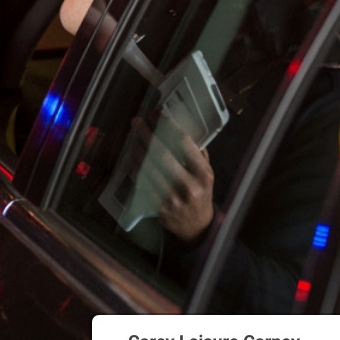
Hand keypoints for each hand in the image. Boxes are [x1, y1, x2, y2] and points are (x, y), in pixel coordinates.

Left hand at [131, 116, 214, 241]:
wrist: (196, 225)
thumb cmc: (200, 192)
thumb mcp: (206, 172)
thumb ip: (196, 152)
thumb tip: (179, 125)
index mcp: (203, 174)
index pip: (183, 144)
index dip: (167, 126)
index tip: (156, 114)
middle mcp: (188, 185)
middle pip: (161, 153)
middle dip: (146, 134)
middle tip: (137, 121)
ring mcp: (171, 197)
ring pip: (146, 166)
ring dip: (136, 147)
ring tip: (133, 135)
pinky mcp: (156, 205)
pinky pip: (140, 180)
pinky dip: (134, 165)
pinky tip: (133, 154)